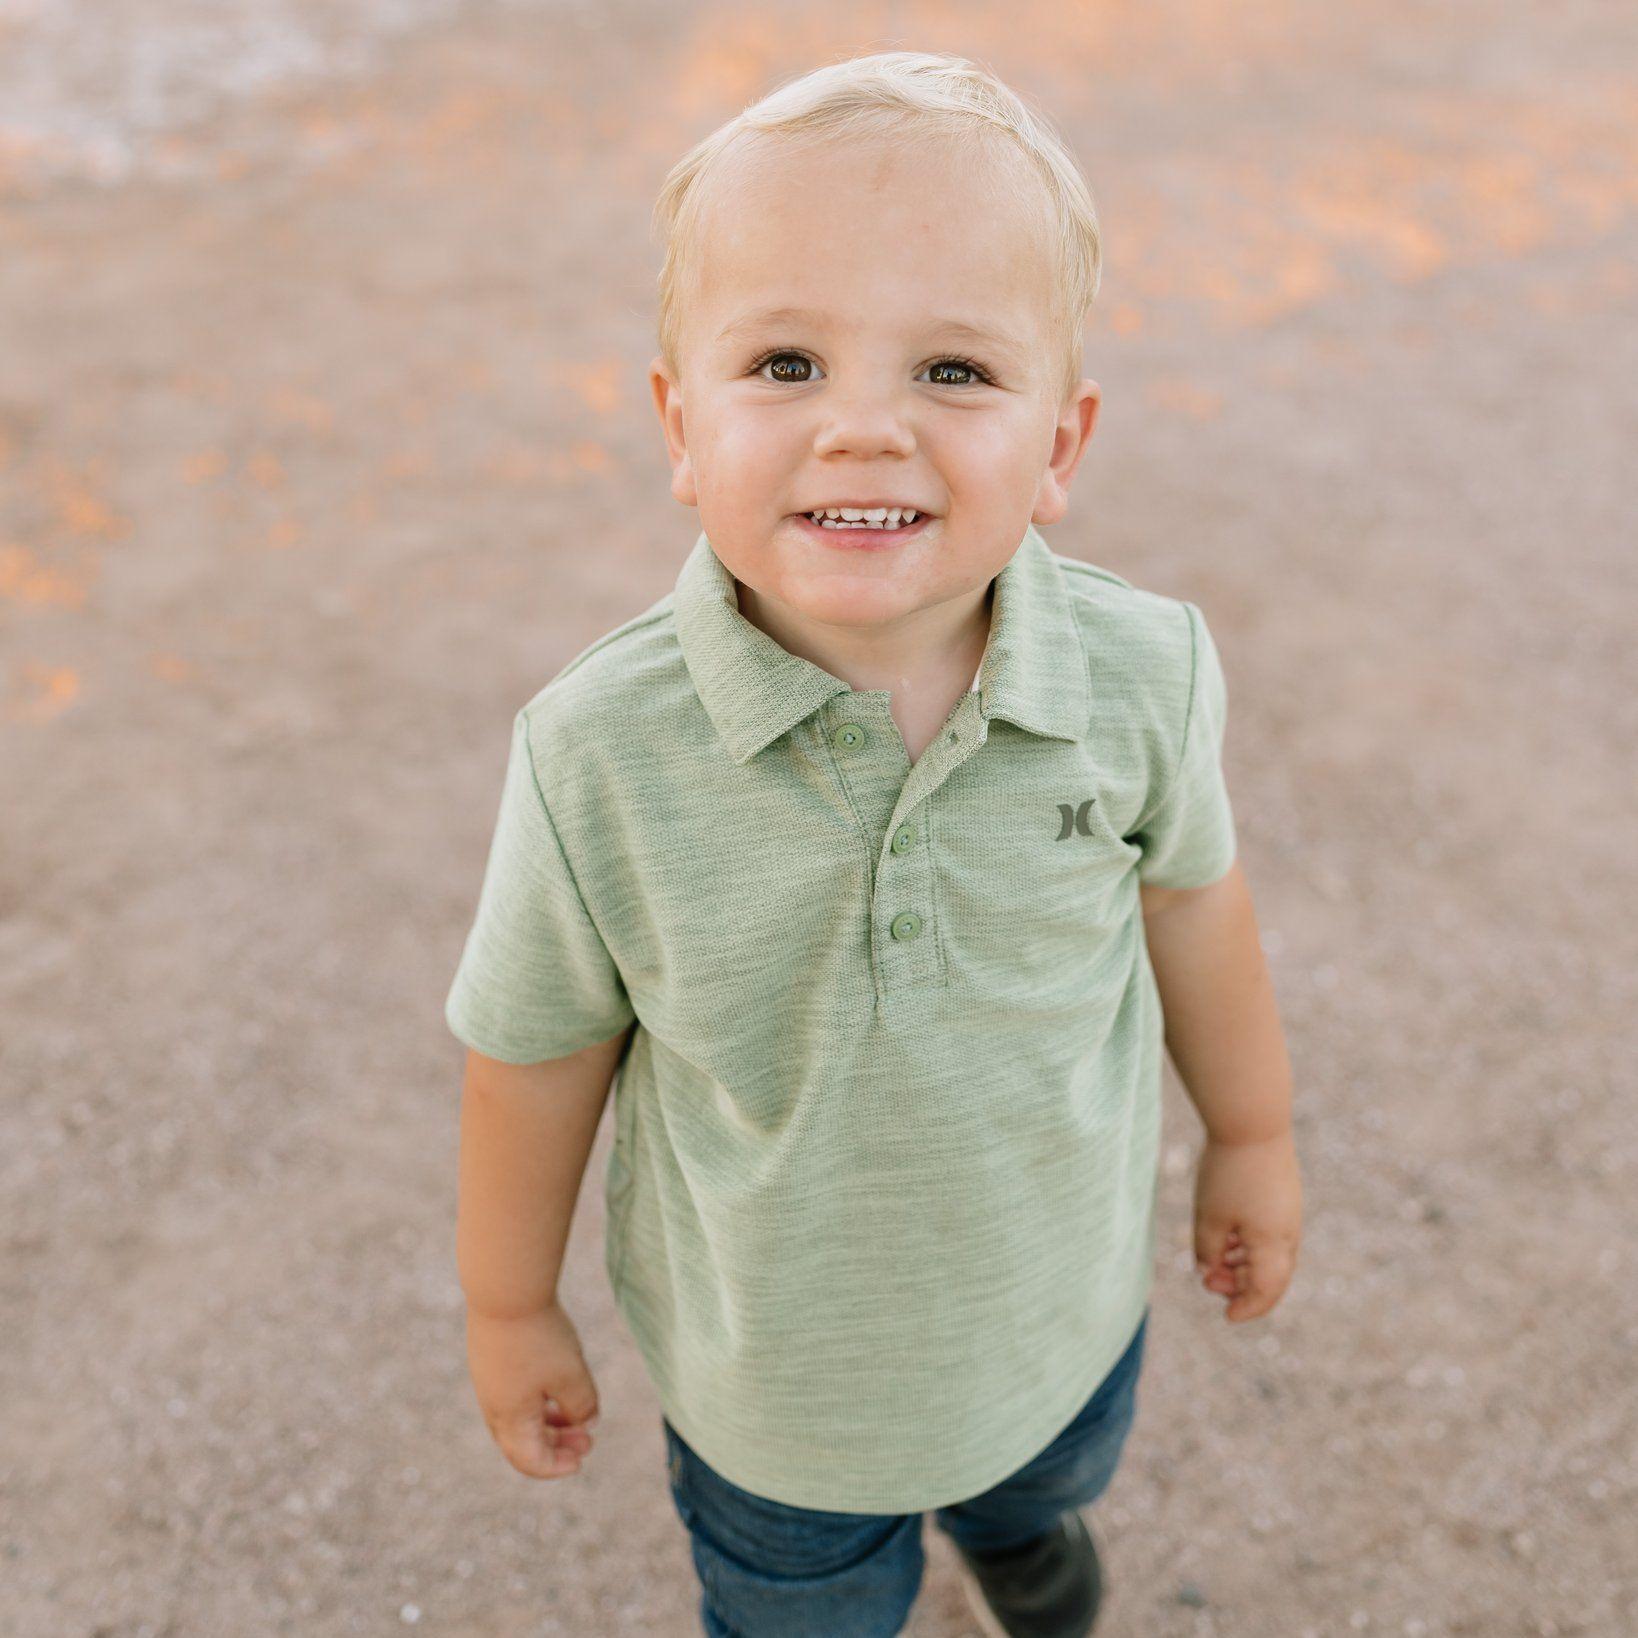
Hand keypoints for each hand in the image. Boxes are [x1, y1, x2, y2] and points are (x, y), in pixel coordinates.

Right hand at [465, 1298, 600, 1478]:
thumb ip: (582, 1406)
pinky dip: (536, 1400)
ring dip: (548, 1422)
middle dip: (556, 1445)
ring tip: (576, 1415)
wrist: (505, 1289)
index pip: (530, 1461)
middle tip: (587, 1440)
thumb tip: (587, 1423)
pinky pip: (512, 1393)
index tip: (582, 1460)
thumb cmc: (540, 1336)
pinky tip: (557, 1384)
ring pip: (518, 1417)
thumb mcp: (571, 1375)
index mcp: (510, 1418)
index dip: (557, 1466)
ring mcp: (487, 1381)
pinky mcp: (488, 1359)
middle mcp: (493, 1406)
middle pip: (522, 1443)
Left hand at [1192, 1129, 1301, 1322]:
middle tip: (1209, 1282)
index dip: (1246, 1307)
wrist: (1253, 1122)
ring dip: (1244, 1264)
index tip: (1226, 1316)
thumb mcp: (1209, 1216)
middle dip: (1240, 1286)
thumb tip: (1207, 1271)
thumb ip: (1208, 1250)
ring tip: (1215, 1260)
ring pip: (1271, 1254)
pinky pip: (1271, 1232)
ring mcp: (1289, 1212)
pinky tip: (1227, 1237)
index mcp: (1274, 1244)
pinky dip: (1250, 1243)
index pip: (1265, 1292)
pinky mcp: (1285, 1194)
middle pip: (1271, 1276)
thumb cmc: (1227, 1171)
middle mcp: (1289, 1232)